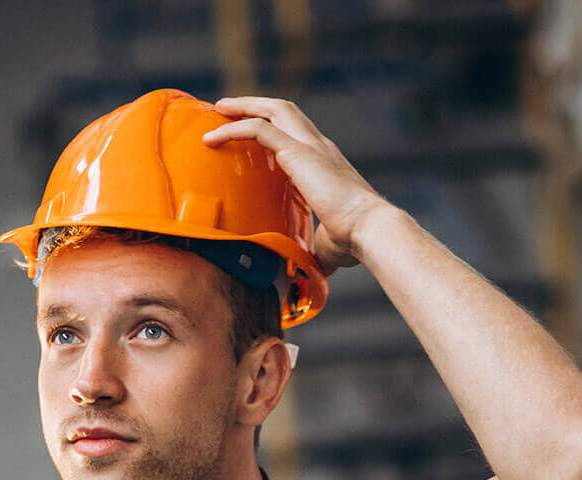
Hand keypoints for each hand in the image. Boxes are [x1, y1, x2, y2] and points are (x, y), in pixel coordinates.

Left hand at [204, 96, 392, 275]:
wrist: (369, 228)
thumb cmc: (354, 240)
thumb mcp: (328, 245)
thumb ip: (315, 251)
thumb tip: (308, 273)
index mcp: (327, 162)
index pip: (298, 133)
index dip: (275, 127)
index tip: (251, 131)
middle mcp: (319, 146)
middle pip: (285, 109)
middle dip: (255, 104)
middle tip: (227, 108)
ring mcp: (309, 145)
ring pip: (273, 109)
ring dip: (243, 106)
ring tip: (219, 109)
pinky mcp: (297, 151)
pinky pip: (258, 129)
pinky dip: (233, 129)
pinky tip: (212, 138)